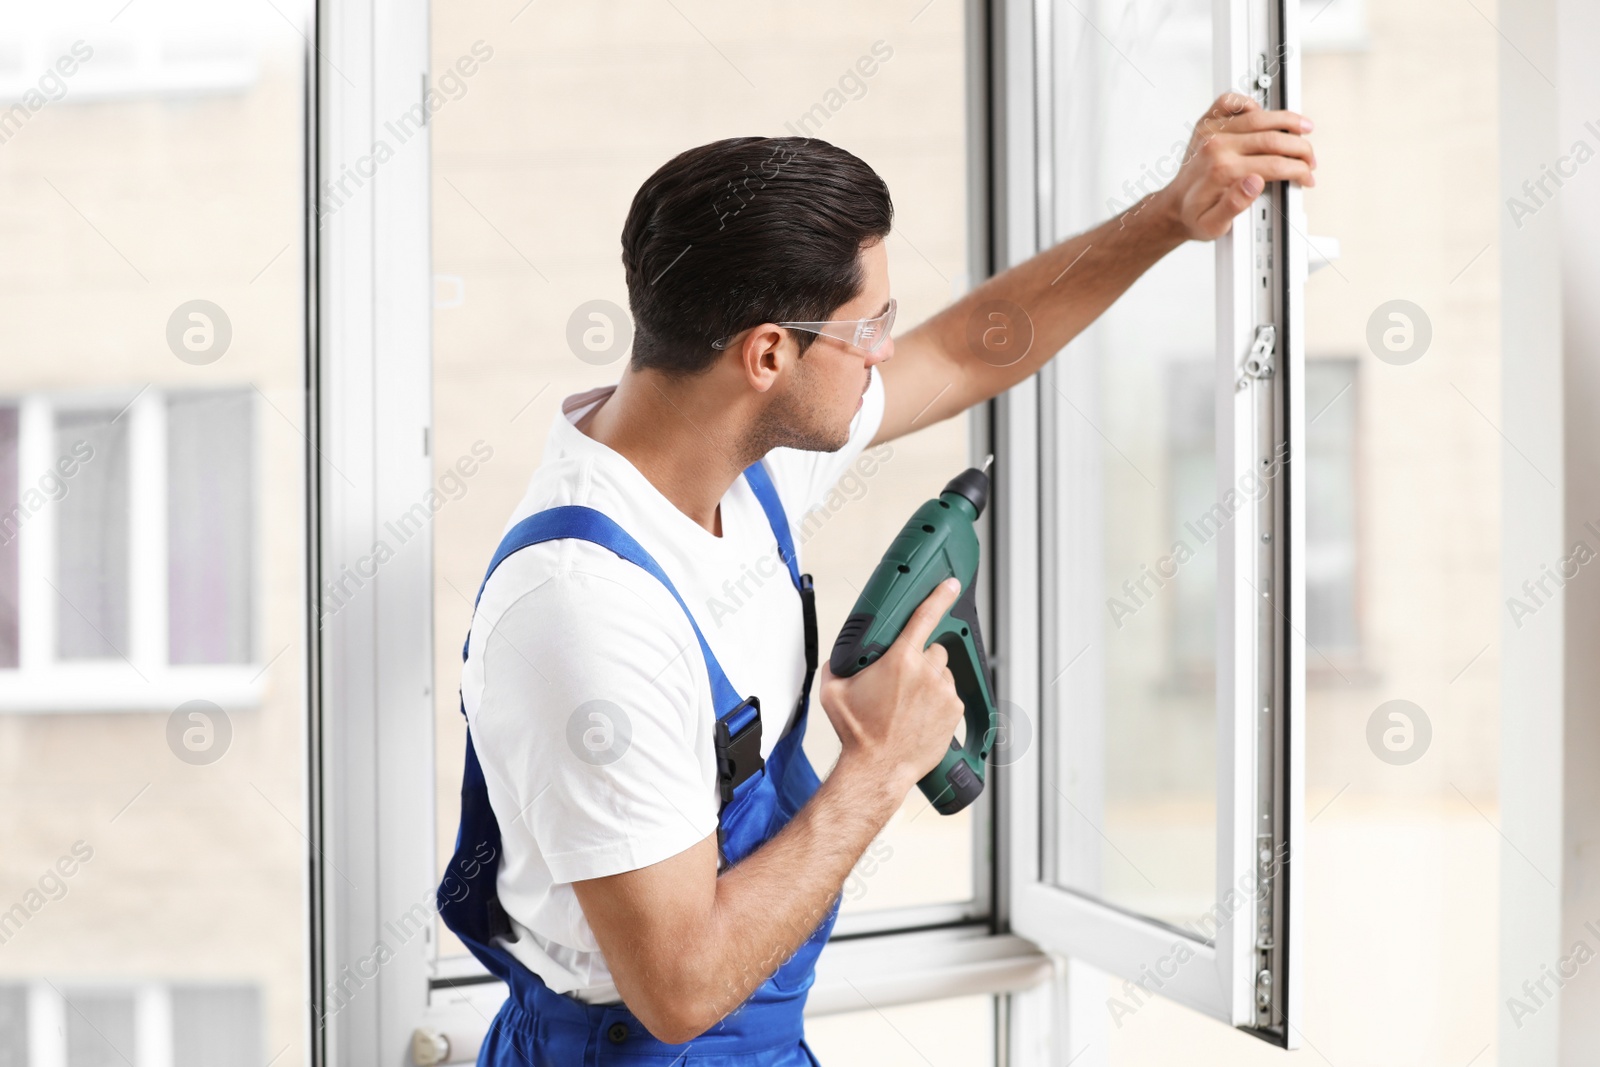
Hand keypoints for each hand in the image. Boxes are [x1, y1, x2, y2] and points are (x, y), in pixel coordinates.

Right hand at [818, 578, 965, 797]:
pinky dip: (939, 700)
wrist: (878, 768)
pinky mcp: (955, 711)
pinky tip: (921, 715)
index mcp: (899, 660)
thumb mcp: (834, 691)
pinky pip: (950, 694)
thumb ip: (838, 665)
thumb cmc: (858, 733)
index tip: (950, 584)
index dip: (940, 596)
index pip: (925, 617)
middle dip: (920, 658)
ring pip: (943, 672)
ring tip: (910, 703)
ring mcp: (944, 692)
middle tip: (902, 679)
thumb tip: (841, 657)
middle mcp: (926, 673)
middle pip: (933, 649)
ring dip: (931, 680)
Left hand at [1152, 92, 1316, 241]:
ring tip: (1304, 128)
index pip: (1274, 164)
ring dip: (1288, 121)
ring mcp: (1210, 132)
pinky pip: (1229, 101)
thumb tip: (1255, 182)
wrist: (1174, 207)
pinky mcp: (1206, 123)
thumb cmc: (1195, 216)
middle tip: (1310, 159)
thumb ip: (1235, 206)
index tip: (1307, 177)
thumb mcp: (1214, 225)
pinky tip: (1263, 114)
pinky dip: (1249, 103)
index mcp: (1221, 171)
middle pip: (1272, 138)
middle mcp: (1216, 147)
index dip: (1297, 170)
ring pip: (1259, 116)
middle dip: (1299, 148)